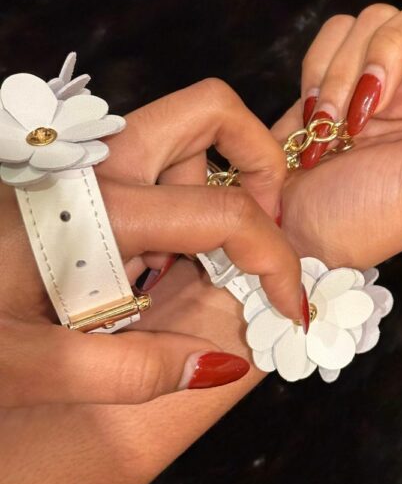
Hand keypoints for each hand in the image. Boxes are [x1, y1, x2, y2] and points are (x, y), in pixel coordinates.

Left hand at [0, 77, 303, 406]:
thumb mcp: (27, 367)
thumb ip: (128, 371)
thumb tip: (219, 363)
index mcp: (96, 209)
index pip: (226, 213)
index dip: (278, 260)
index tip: (291, 303)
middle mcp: (98, 165)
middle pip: (210, 111)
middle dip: (260, 161)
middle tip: (263, 223)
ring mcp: (89, 161)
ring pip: (185, 134)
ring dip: (216, 182)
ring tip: (197, 257)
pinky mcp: (82, 172)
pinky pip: (158, 162)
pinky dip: (184, 197)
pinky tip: (156, 258)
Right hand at [272, 0, 401, 267]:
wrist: (294, 231)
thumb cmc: (369, 218)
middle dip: (394, 49)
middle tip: (368, 102)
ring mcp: (389, 79)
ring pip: (379, 18)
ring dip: (345, 72)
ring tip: (333, 126)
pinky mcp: (341, 71)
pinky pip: (338, 30)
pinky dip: (320, 68)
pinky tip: (317, 114)